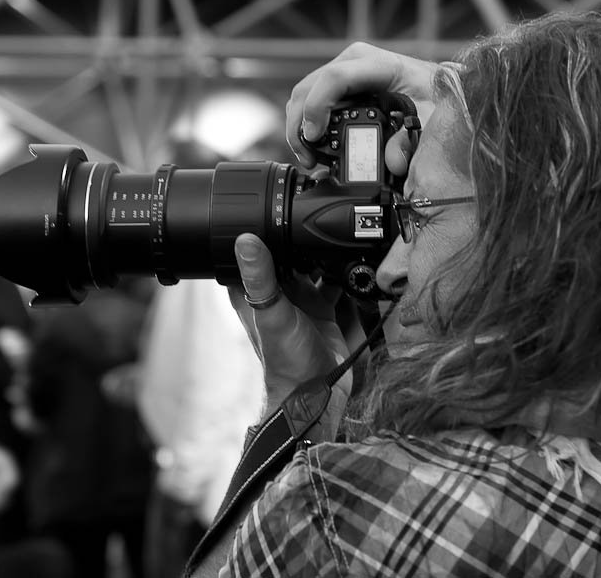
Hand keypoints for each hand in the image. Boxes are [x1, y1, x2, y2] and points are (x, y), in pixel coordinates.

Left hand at [227, 234, 350, 429]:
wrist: (316, 394)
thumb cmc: (285, 362)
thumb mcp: (273, 315)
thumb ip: (261, 278)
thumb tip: (245, 239)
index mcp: (254, 291)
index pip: (254, 250)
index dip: (261, 230)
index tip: (275, 206)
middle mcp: (277, 292)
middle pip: (288, 253)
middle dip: (302, 237)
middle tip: (320, 217)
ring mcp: (302, 299)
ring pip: (314, 265)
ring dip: (326, 254)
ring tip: (341, 236)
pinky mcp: (325, 308)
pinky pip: (337, 281)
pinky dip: (346, 271)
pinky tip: (355, 260)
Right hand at [286, 42, 440, 171]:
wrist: (435, 87)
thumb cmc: (432, 98)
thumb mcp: (430, 119)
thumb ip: (411, 140)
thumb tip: (393, 161)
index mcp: (377, 65)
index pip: (334, 79)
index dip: (317, 107)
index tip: (314, 138)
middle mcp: (354, 61)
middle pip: (308, 87)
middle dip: (300, 126)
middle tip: (308, 159)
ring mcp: (342, 69)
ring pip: (302, 94)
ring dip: (298, 127)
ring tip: (310, 158)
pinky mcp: (336, 82)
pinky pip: (309, 99)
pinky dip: (304, 124)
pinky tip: (313, 146)